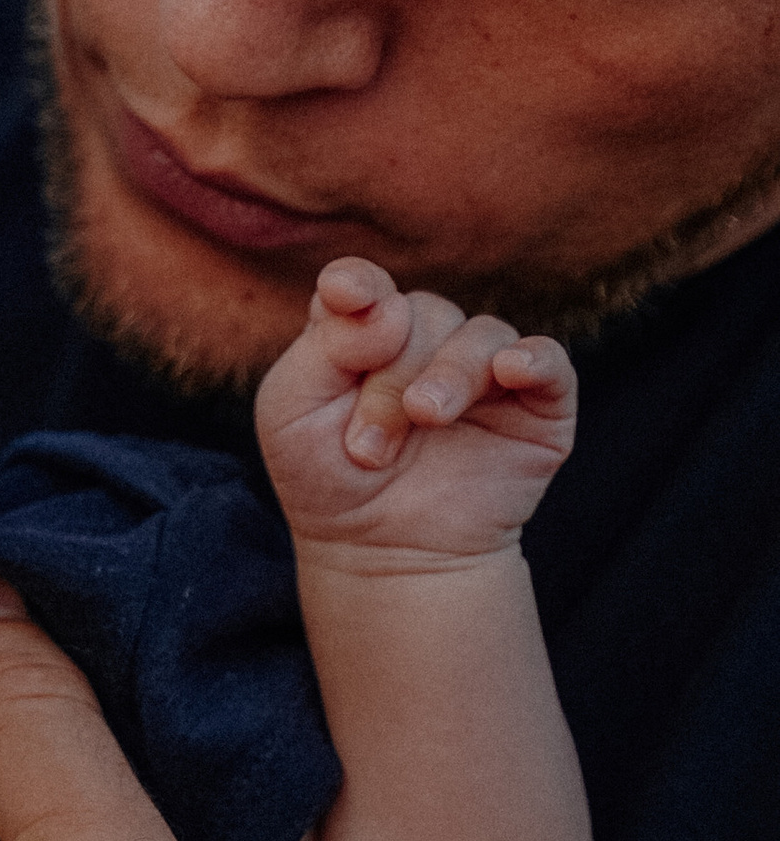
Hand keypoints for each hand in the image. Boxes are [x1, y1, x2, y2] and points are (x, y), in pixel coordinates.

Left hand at [257, 258, 576, 560]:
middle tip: (367, 448)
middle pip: (420, 314)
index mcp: (362, 334)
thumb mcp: (291, 412)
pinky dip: (533, 359)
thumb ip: (324, 347)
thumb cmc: (328, 482)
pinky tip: (511, 371)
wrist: (383, 557)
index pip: (363, 285)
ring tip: (426, 421)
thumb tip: (387, 307)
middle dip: (389, 379)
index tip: (345, 294)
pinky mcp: (534, 409)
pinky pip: (550, 361)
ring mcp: (483, 374)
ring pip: (480, 334)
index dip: (357, 284)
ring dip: (448, 375)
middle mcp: (425, 343)